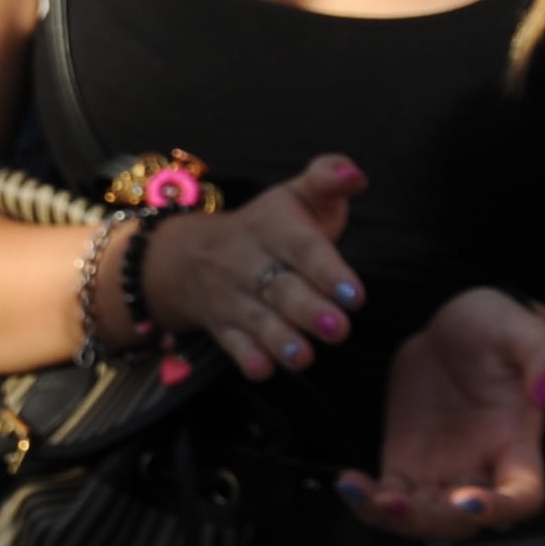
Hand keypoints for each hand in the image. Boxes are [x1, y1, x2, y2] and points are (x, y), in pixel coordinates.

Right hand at [137, 155, 367, 381]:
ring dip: (279, 339)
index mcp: (273, 227)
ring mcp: (230, 296)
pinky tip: (263, 370)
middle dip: (307, 309)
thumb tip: (356, 175)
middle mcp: (247, 261)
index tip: (355, 294)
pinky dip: (245, 358)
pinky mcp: (220, 325)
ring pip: (255, 318)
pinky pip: (229, 342)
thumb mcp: (295, 195)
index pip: (301, 247)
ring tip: (303, 358)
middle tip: (338, 329)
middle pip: (279, 287)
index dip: (326, 270)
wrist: (188, 255)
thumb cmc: (269, 228)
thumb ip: (328, 178)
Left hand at [339, 287, 544, 540]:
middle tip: (394, 502)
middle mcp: (482, 471)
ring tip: (356, 491)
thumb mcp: (525, 331)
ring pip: (421, 517)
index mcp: (518, 447)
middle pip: (462, 521)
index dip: (502, 510)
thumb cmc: (498, 330)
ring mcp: (441, 472)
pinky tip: (345, 482)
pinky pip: (386, 497)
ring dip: (391, 517)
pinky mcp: (406, 464)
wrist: (454, 330)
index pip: (522, 497)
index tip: (471, 503)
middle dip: (430, 520)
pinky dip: (366, 500)